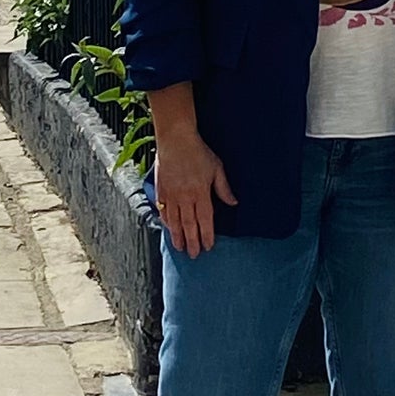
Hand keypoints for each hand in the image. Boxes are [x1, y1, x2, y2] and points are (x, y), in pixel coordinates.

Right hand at [154, 129, 236, 256]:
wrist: (176, 140)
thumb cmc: (198, 152)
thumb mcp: (216, 168)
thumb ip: (224, 188)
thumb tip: (233, 203)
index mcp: (200, 192)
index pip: (205, 220)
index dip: (206, 235)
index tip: (208, 246)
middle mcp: (185, 197)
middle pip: (189, 225)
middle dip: (192, 242)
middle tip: (193, 255)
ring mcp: (171, 195)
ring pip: (175, 221)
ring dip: (178, 236)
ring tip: (180, 248)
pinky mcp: (161, 191)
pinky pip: (163, 211)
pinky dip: (166, 222)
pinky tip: (169, 229)